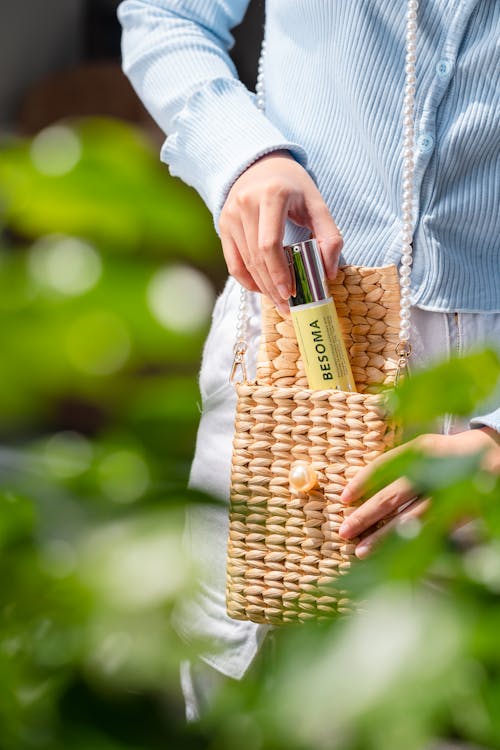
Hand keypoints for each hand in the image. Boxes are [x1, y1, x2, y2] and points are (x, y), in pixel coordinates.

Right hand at [219, 151, 342, 312]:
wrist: (261, 164)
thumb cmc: (293, 186)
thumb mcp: (317, 204)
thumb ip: (330, 236)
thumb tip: (329, 273)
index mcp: (271, 196)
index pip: (269, 244)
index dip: (278, 273)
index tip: (291, 293)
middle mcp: (246, 204)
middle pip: (256, 257)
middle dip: (272, 286)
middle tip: (288, 306)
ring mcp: (230, 215)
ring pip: (244, 263)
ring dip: (262, 287)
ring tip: (279, 301)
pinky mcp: (223, 225)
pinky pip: (233, 262)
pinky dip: (247, 280)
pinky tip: (262, 289)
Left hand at [338, 428, 499, 558]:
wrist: (494, 457)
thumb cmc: (448, 455)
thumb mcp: (424, 450)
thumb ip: (398, 466)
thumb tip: (359, 489)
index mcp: (422, 450)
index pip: (384, 465)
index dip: (362, 482)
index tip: (342, 498)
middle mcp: (435, 469)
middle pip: (393, 496)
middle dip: (366, 515)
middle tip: (344, 531)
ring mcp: (449, 493)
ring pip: (410, 520)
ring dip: (384, 537)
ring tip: (361, 551)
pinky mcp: (459, 514)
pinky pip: (428, 532)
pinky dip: (408, 544)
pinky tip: (392, 555)